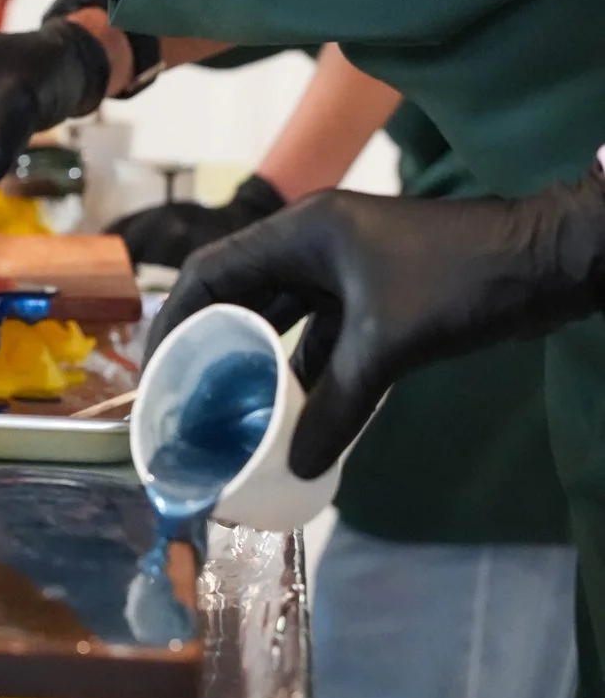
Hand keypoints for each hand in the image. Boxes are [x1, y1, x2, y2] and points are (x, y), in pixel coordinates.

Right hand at [143, 171, 604, 479]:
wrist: (544, 259)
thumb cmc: (458, 282)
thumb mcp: (388, 344)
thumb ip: (337, 403)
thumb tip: (294, 466)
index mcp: (300, 231)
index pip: (211, 270)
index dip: (174, 318)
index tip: (154, 370)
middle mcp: (312, 243)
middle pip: (240, 292)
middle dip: (210, 343)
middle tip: (184, 397)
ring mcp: (343, 267)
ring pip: (281, 315)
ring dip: (259, 359)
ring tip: (231, 411)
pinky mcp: (372, 292)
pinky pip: (321, 331)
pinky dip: (307, 368)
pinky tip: (298, 413)